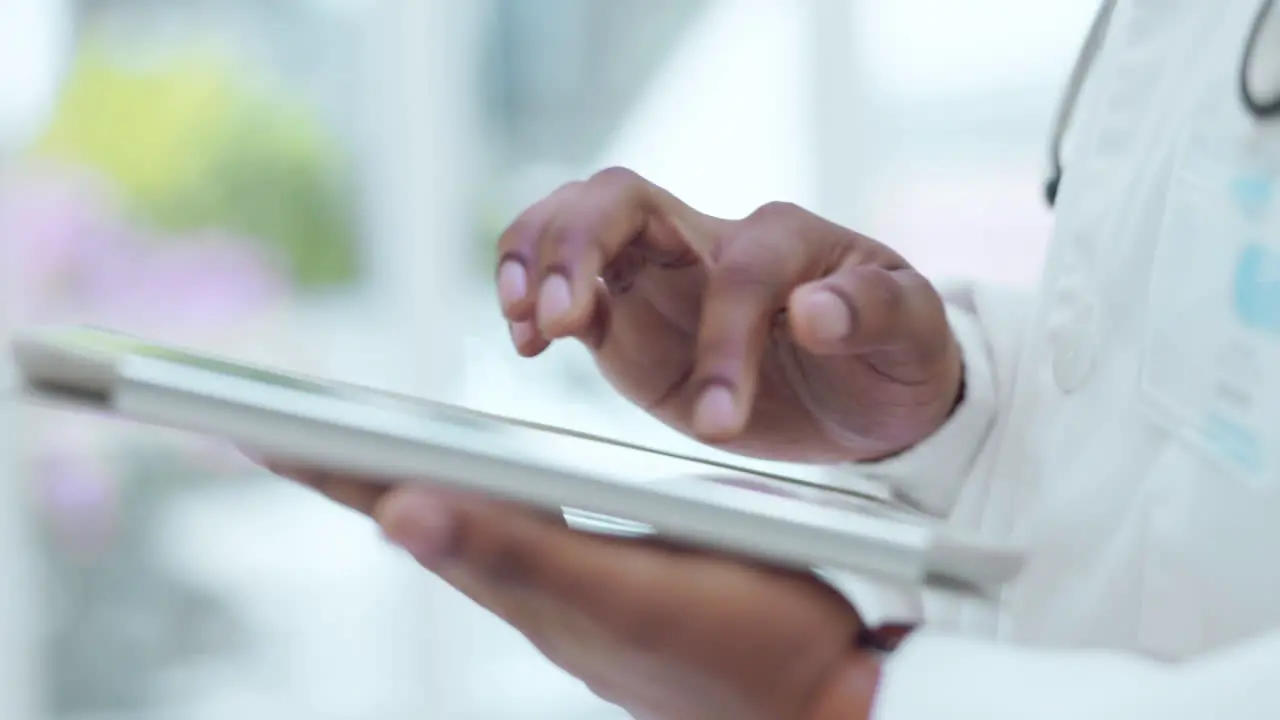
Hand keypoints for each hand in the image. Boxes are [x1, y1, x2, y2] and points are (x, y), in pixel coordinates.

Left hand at [261, 462, 881, 719]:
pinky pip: (522, 529)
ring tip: (355, 450)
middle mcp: (534, 584)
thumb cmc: (743, 650)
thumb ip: (522, 556)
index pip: (399, 506)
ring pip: (467, 520)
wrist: (829, 701)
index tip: (249, 420)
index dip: (323, 463)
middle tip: (276, 424)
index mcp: (522, 578)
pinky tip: (482, 490)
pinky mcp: (618, 579)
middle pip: (418, 511)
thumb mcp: (630, 597)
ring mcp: (574, 586)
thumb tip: (401, 511)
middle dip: (344, 464)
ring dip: (404, 477)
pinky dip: (480, 495)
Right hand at [496, 167, 960, 461]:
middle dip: (579, 246)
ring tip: (523, 316)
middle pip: (623, 198)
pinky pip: (567, 291)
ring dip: (538, 256)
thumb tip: (815, 309)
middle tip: (557, 315)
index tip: (721, 420)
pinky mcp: (628, 320)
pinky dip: (531, 301)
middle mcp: (711, 242)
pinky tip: (525, 339)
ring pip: (577, 222)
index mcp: (784, 238)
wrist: (864, 396)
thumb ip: (876, 310)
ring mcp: (660, 276)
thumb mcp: (914, 334)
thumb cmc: (891, 355)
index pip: (740, 270)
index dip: (724, 337)